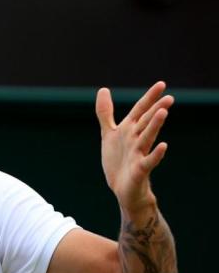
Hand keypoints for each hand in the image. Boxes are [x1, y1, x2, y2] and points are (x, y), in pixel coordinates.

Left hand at [95, 81, 172, 212]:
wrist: (122, 188)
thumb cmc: (118, 160)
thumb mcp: (109, 134)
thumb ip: (106, 113)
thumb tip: (103, 89)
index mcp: (129, 130)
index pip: (140, 111)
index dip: (149, 98)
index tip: (162, 84)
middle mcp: (135, 140)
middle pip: (145, 122)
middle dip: (156, 110)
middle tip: (169, 98)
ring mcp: (138, 154)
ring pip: (147, 138)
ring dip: (154, 126)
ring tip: (163, 113)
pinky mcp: (139, 170)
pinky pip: (148, 161)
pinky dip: (156, 154)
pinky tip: (163, 146)